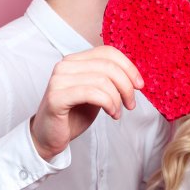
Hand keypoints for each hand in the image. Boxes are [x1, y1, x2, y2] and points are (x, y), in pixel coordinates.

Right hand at [30, 45, 143, 160]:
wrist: (49, 137)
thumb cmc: (73, 115)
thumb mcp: (96, 92)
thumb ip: (109, 79)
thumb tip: (135, 76)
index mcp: (75, 60)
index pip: (108, 52)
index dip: (128, 67)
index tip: (139, 85)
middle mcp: (65, 65)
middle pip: (108, 66)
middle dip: (126, 86)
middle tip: (131, 104)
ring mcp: (58, 80)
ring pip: (102, 80)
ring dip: (117, 99)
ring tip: (117, 112)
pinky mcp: (56, 97)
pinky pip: (91, 93)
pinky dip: (108, 103)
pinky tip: (111, 113)